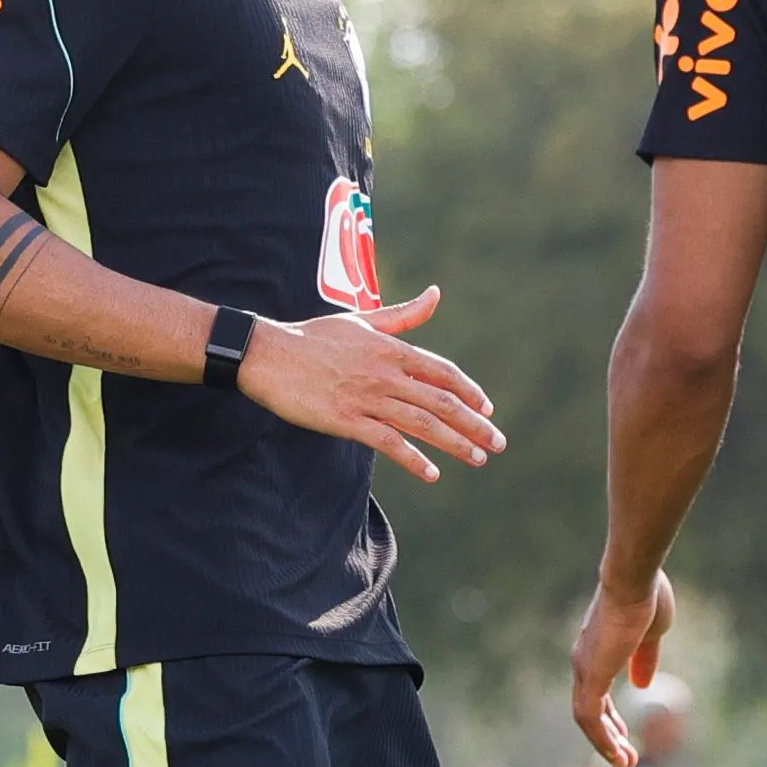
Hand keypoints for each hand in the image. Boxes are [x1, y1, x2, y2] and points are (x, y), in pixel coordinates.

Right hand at [234, 288, 503, 479]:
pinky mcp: (347, 420)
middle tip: (497, 443)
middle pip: (441, 400)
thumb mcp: (363, 321)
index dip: (469, 391)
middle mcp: (386, 373)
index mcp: (391, 349)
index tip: (487, 408)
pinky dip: (414, 459)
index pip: (442, 371)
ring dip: (455, 443)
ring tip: (478, 458)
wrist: (269, 354)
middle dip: (474, 424)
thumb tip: (436, 293)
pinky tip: (432, 473)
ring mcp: (367, 397)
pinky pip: (389, 442)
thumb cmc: (313, 336)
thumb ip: (403, 314)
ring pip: (422, 423)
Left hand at [569, 566, 677, 766]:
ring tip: (626, 763)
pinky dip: (601, 739)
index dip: (610, 715)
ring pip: (587, 718)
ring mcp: (584, 669)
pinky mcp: (591, 676)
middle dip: (607, 734)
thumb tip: (642, 683)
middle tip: (625, 755)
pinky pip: (589, 718)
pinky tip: (616, 755)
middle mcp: (584, 660)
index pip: (596, 690)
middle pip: (588, 707)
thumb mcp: (651, 634)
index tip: (623, 733)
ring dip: (605, 743)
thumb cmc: (646, 597)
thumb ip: (644, 659)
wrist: (634, 580)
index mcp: (597, 649)